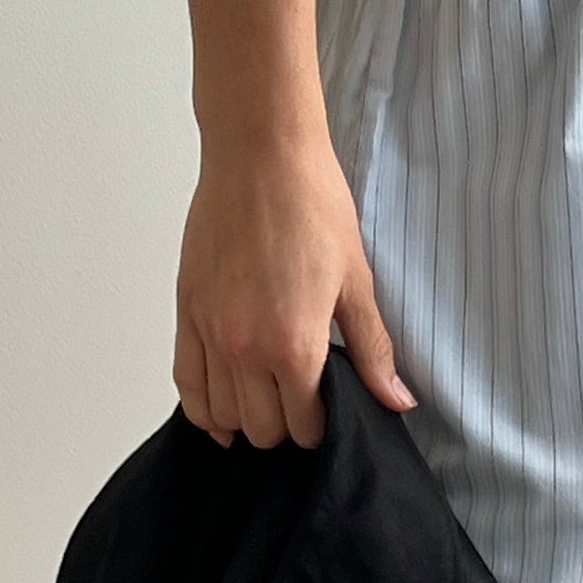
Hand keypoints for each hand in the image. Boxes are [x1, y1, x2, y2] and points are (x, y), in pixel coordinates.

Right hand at [173, 129, 415, 449]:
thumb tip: (396, 400)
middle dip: (284, 426)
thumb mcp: (357, 282)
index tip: (327, 411)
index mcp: (293, 346)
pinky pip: (186, 385)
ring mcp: (210, 333)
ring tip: (264, 401)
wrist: (261, 154)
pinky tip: (221, 409)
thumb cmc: (311, 205)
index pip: (303, 427)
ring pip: (221, 415)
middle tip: (300, 403)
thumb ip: (372, 350)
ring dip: (245, 418)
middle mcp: (245, 349)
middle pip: (262, 429)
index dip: (319, 427)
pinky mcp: (187, 312)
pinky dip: (203, 407)